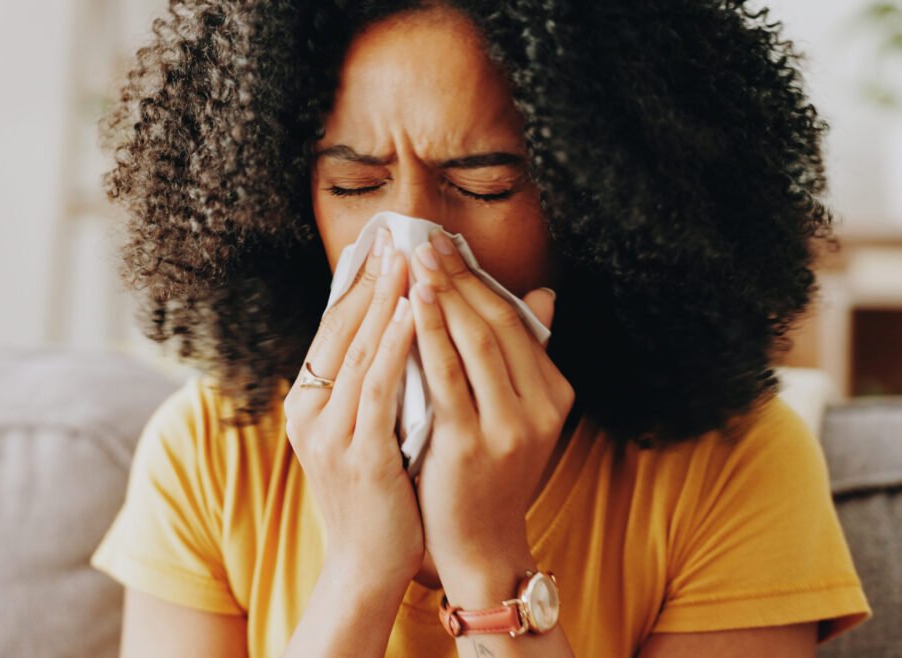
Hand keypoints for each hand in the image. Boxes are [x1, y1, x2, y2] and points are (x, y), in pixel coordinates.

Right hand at [283, 229, 423, 592]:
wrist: (366, 566)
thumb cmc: (376, 498)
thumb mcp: (364, 434)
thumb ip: (374, 386)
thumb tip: (400, 335)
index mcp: (306, 405)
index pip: (331, 331)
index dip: (357, 287)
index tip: (383, 247)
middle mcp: (307, 413)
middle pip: (338, 331)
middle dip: (371, 280)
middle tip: (398, 236)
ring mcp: (327, 434)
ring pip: (356, 351)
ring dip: (385, 300)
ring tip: (409, 260)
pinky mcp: (356, 454)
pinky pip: (376, 387)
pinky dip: (394, 346)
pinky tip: (416, 313)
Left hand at [408, 229, 574, 606]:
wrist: (480, 546)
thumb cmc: (488, 474)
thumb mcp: (517, 415)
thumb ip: (525, 357)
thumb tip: (542, 295)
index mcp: (554, 395)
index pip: (514, 322)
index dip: (478, 278)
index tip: (446, 244)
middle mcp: (539, 408)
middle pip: (496, 324)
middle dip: (459, 276)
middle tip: (426, 238)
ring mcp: (508, 427)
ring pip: (475, 343)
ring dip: (445, 295)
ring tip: (418, 259)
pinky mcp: (470, 445)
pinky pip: (447, 378)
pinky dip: (428, 336)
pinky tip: (410, 307)